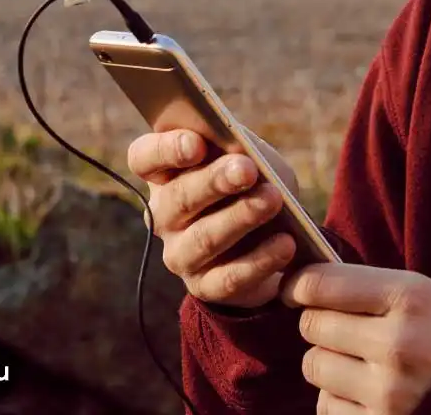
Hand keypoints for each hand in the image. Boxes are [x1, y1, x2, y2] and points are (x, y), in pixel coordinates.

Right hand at [126, 127, 300, 307]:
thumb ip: (237, 146)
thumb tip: (240, 148)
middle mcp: (163, 215)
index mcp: (165, 173)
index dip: (167, 149)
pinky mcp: (204, 286)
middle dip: (215, 181)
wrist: (268, 232)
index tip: (197, 144)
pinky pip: (230, 277)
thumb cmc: (251, 179)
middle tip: (248, 169)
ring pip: (204, 238)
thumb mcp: (246, 154)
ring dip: (241, 217)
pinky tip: (286, 243)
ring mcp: (180, 254)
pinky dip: (260, 259)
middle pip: (179, 197)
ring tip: (274, 200)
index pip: (144, 157)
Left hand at [281, 264, 430, 413]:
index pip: (324, 284)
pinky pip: (327, 408)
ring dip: (326, 362)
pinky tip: (362, 392)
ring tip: (355, 360)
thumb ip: (371, 288)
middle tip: (335, 325)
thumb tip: (308, 285)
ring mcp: (388, 393)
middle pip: (313, 326)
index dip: (300, 285)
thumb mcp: (427, 294)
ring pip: (315, 367)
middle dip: (318, 323)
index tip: (295, 288)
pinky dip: (336, 399)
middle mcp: (396, 344)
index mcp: (410, 297)